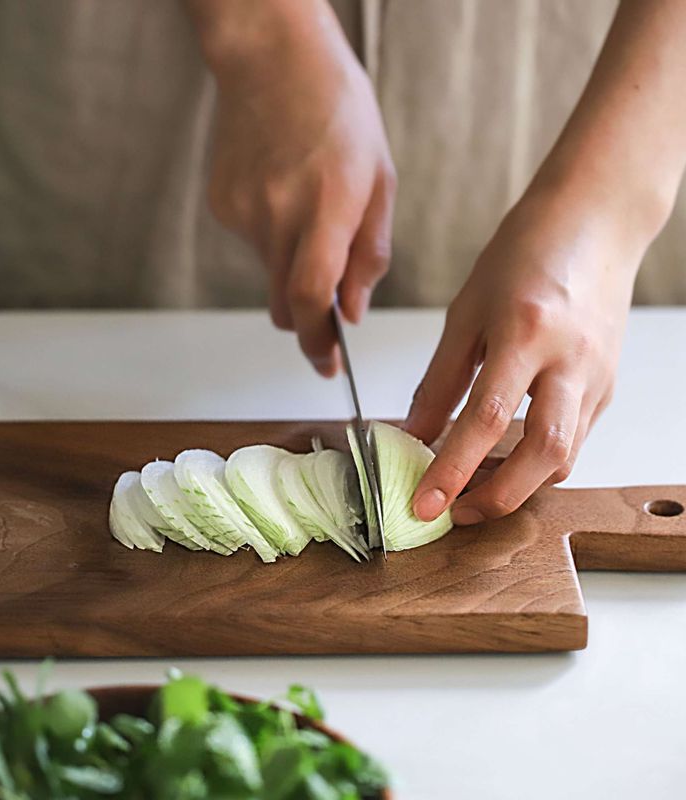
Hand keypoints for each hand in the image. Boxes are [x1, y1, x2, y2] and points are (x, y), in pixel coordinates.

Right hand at [200, 1, 395, 375]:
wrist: (271, 59)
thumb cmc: (338, 111)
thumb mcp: (380, 179)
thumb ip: (370, 253)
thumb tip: (353, 311)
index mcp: (329, 204)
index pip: (312, 295)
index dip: (318, 342)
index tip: (327, 365)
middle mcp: (281, 213)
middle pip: (285, 303)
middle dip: (307, 318)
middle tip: (326, 306)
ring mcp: (244, 210)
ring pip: (269, 274)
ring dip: (291, 265)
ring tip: (306, 209)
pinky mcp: (222, 205)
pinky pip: (252, 244)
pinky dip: (271, 236)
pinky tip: (280, 192)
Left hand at [406, 185, 640, 525]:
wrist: (594, 222)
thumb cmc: (525, 254)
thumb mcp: (466, 311)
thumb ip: (440, 379)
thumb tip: (415, 434)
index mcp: (526, 332)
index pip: (486, 420)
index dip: (452, 469)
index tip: (423, 503)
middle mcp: (570, 360)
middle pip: (544, 453)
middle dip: (497, 497)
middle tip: (454, 514)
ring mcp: (597, 376)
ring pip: (566, 455)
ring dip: (519, 485)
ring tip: (474, 491)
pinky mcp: (607, 386)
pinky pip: (575, 438)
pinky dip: (537, 461)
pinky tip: (506, 460)